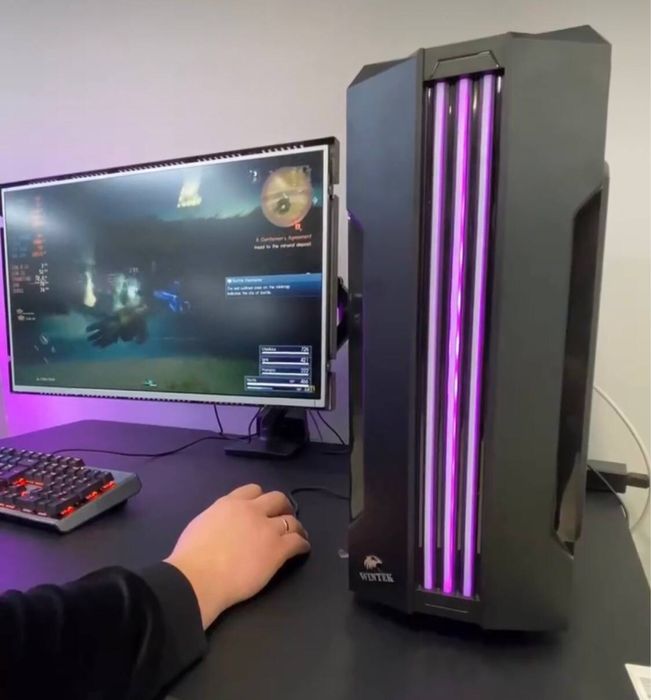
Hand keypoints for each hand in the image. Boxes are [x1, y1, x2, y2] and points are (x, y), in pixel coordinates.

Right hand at [164, 484, 309, 628]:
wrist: (198, 577)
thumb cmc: (190, 558)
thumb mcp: (200, 525)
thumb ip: (216, 519)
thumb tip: (222, 525)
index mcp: (229, 504)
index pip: (253, 490)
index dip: (261, 498)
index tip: (263, 506)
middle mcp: (251, 511)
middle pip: (277, 499)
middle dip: (283, 507)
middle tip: (285, 516)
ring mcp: (267, 529)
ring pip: (290, 521)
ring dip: (296, 526)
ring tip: (299, 534)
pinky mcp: (277, 549)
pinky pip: (297, 542)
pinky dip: (302, 544)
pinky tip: (303, 549)